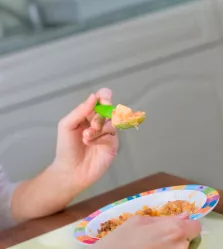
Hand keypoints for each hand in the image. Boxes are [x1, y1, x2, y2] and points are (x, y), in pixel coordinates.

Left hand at [11, 89, 118, 222]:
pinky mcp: (113, 145)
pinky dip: (100, 138)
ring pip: (111, 123)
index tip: (103, 97)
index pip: (102, 100)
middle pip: (109, 109)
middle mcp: (101, 122)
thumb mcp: (67, 125)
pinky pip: (111, 136)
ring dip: (98, 128)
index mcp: (90, 115)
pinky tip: (90, 143)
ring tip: (86, 137)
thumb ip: (80, 111)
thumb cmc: (66, 147)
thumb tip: (94, 96)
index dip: (104, 96)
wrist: (70, 170)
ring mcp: (108, 134)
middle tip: (92, 124)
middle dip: (101, 115)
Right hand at [92, 215, 201, 248]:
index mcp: (174, 230)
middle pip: (187, 241)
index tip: (177, 228)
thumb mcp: (138, 221)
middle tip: (157, 240)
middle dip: (176, 239)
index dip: (187, 226)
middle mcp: (180, 247)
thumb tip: (184, 217)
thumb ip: (164, 219)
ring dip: (170, 248)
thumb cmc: (120, 241)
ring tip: (151, 248)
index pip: (196, 227)